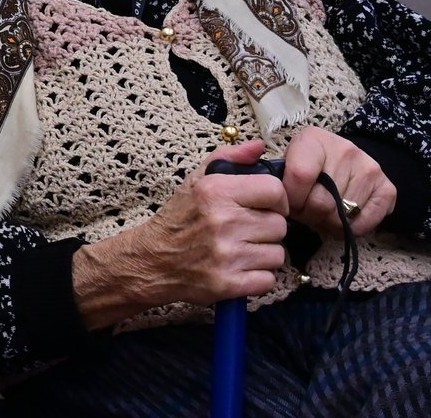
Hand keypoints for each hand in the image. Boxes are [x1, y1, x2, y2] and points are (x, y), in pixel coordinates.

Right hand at [73, 140, 288, 325]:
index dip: (275, 199)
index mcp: (215, 192)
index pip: (275, 190)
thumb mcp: (196, 181)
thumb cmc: (178, 219)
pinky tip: (238, 269)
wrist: (151, 260)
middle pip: (280, 225)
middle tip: (245, 231)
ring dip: (263, 254)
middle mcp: (222, 221)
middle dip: (266, 229)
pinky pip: (268, 279)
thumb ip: (228, 159)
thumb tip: (258, 146)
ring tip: (240, 250)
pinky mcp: (228, 283)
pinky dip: (257, 278)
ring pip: (277, 254)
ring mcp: (226, 255)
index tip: (265, 206)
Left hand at [280, 125, 395, 237]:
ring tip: (323, 213)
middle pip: (321, 201)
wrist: (345, 158)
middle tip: (307, 212)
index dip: (291, 198)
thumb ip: (280, 176)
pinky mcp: (387, 188)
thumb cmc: (309, 163)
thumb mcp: (289, 160)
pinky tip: (342, 219)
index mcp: (314, 139)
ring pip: (341, 216)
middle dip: (309, 215)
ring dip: (328, 223)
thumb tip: (279, 202)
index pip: (299, 176)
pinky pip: (366, 223)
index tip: (288, 203)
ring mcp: (369, 169)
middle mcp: (345, 150)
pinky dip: (351, 229)